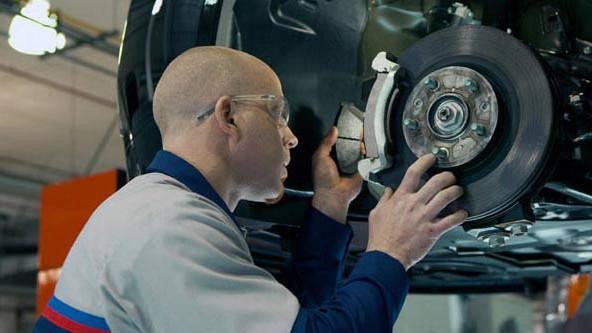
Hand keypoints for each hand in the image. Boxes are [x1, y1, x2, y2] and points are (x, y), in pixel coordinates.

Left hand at [311, 127, 362, 222]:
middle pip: (350, 145)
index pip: (337, 141)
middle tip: (357, 130)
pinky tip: (365, 149)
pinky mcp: (361, 170)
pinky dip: (367, 154)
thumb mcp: (320, 156)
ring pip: (359, 151)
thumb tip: (333, 130)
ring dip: (361, 145)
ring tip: (363, 137)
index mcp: (330, 156)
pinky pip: (366, 160)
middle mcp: (341, 160)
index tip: (346, 126)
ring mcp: (352, 165)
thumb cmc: (323, 179)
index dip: (341, 134)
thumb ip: (326, 142)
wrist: (334, 194)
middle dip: (354, 138)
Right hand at [366, 154, 467, 269]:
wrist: (386, 256)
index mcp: (400, 198)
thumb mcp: (376, 213)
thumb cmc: (381, 237)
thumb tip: (388, 191)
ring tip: (458, 191)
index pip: (413, 172)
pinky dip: (460, 215)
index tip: (431, 158)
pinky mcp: (432, 231)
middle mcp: (414, 205)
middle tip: (451, 177)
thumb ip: (384, 200)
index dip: (425, 161)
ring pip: (446, 197)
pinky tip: (462, 213)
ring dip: (456, 191)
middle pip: (436, 182)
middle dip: (448, 176)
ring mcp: (424, 217)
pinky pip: (452, 220)